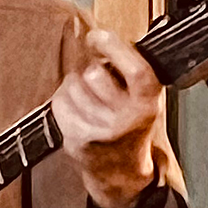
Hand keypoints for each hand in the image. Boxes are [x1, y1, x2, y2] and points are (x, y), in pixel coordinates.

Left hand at [49, 27, 162, 207]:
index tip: (98, 35)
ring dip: (76, 83)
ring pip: (73, 85)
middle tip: (98, 77)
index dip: (113, 46)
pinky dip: (64, 99)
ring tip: (88, 95)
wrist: (121, 171)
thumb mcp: (146, 98)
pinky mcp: (77, 139)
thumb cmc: (132, 125)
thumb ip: (131, 69)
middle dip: (92, 68)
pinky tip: (76, 107)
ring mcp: (99, 131)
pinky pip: (59, 102)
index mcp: (148, 103)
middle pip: (95, 73)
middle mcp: (125, 118)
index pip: (135, 69)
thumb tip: (98, 36)